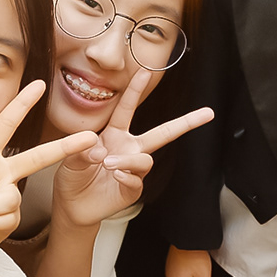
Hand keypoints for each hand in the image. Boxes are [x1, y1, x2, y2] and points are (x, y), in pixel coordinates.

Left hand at [0, 80, 99, 276]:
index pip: (3, 126)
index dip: (21, 105)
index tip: (38, 85)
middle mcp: (0, 171)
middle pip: (37, 157)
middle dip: (64, 147)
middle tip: (90, 137)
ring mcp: (8, 194)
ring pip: (10, 199)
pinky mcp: (12, 217)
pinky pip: (6, 218)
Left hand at [54, 68, 213, 229]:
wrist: (72, 205)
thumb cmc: (72, 176)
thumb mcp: (69, 157)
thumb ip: (81, 150)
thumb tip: (100, 152)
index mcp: (114, 135)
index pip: (127, 109)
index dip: (136, 91)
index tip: (144, 71)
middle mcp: (129, 149)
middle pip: (162, 133)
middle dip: (185, 123)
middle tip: (208, 113)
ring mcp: (132, 170)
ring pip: (145, 159)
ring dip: (127, 160)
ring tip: (108, 164)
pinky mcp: (132, 189)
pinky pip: (137, 181)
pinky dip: (126, 177)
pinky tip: (114, 176)